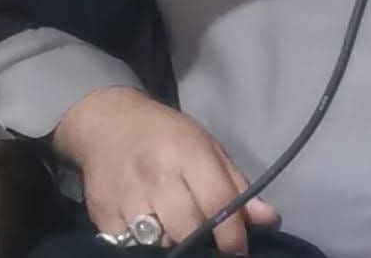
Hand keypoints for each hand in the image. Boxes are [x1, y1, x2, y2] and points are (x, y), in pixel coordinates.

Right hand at [53, 87, 278, 251]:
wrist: (108, 125)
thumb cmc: (167, 135)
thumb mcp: (206, 147)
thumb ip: (236, 185)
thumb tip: (268, 220)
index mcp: (188, 153)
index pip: (217, 202)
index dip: (233, 234)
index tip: (240, 250)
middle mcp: (157, 176)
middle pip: (188, 229)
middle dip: (203, 241)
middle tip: (208, 242)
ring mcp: (127, 198)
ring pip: (159, 243)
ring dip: (173, 243)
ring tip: (178, 232)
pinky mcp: (102, 216)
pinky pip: (129, 247)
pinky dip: (143, 246)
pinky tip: (151, 232)